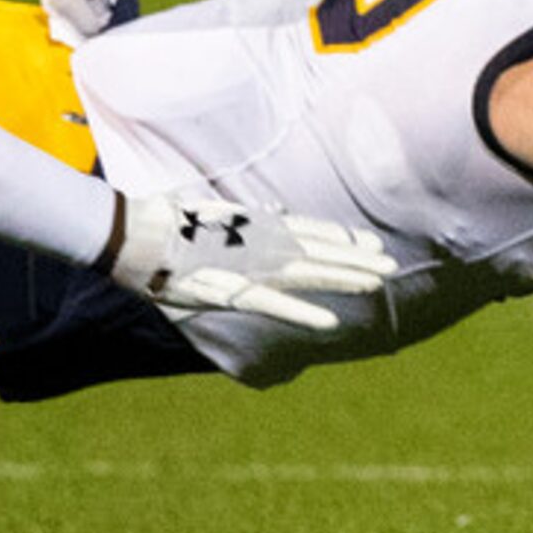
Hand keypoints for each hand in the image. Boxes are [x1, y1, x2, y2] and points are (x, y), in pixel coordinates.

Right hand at [107, 191, 396, 330]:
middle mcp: (266, 243)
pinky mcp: (234, 289)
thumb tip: (275, 209)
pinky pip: (275, 305)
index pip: (314, 232)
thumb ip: (252, 217)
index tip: (373, 244)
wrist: (140, 234)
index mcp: (262, 227)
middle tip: (392, 264)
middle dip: (358, 258)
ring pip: (311, 274)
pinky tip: (330, 323)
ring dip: (345, 279)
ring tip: (378, 284)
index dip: (345, 238)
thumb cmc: (173, 224)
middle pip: (322, 251)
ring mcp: (253, 266)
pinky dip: (303, 313)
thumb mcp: (218, 214)